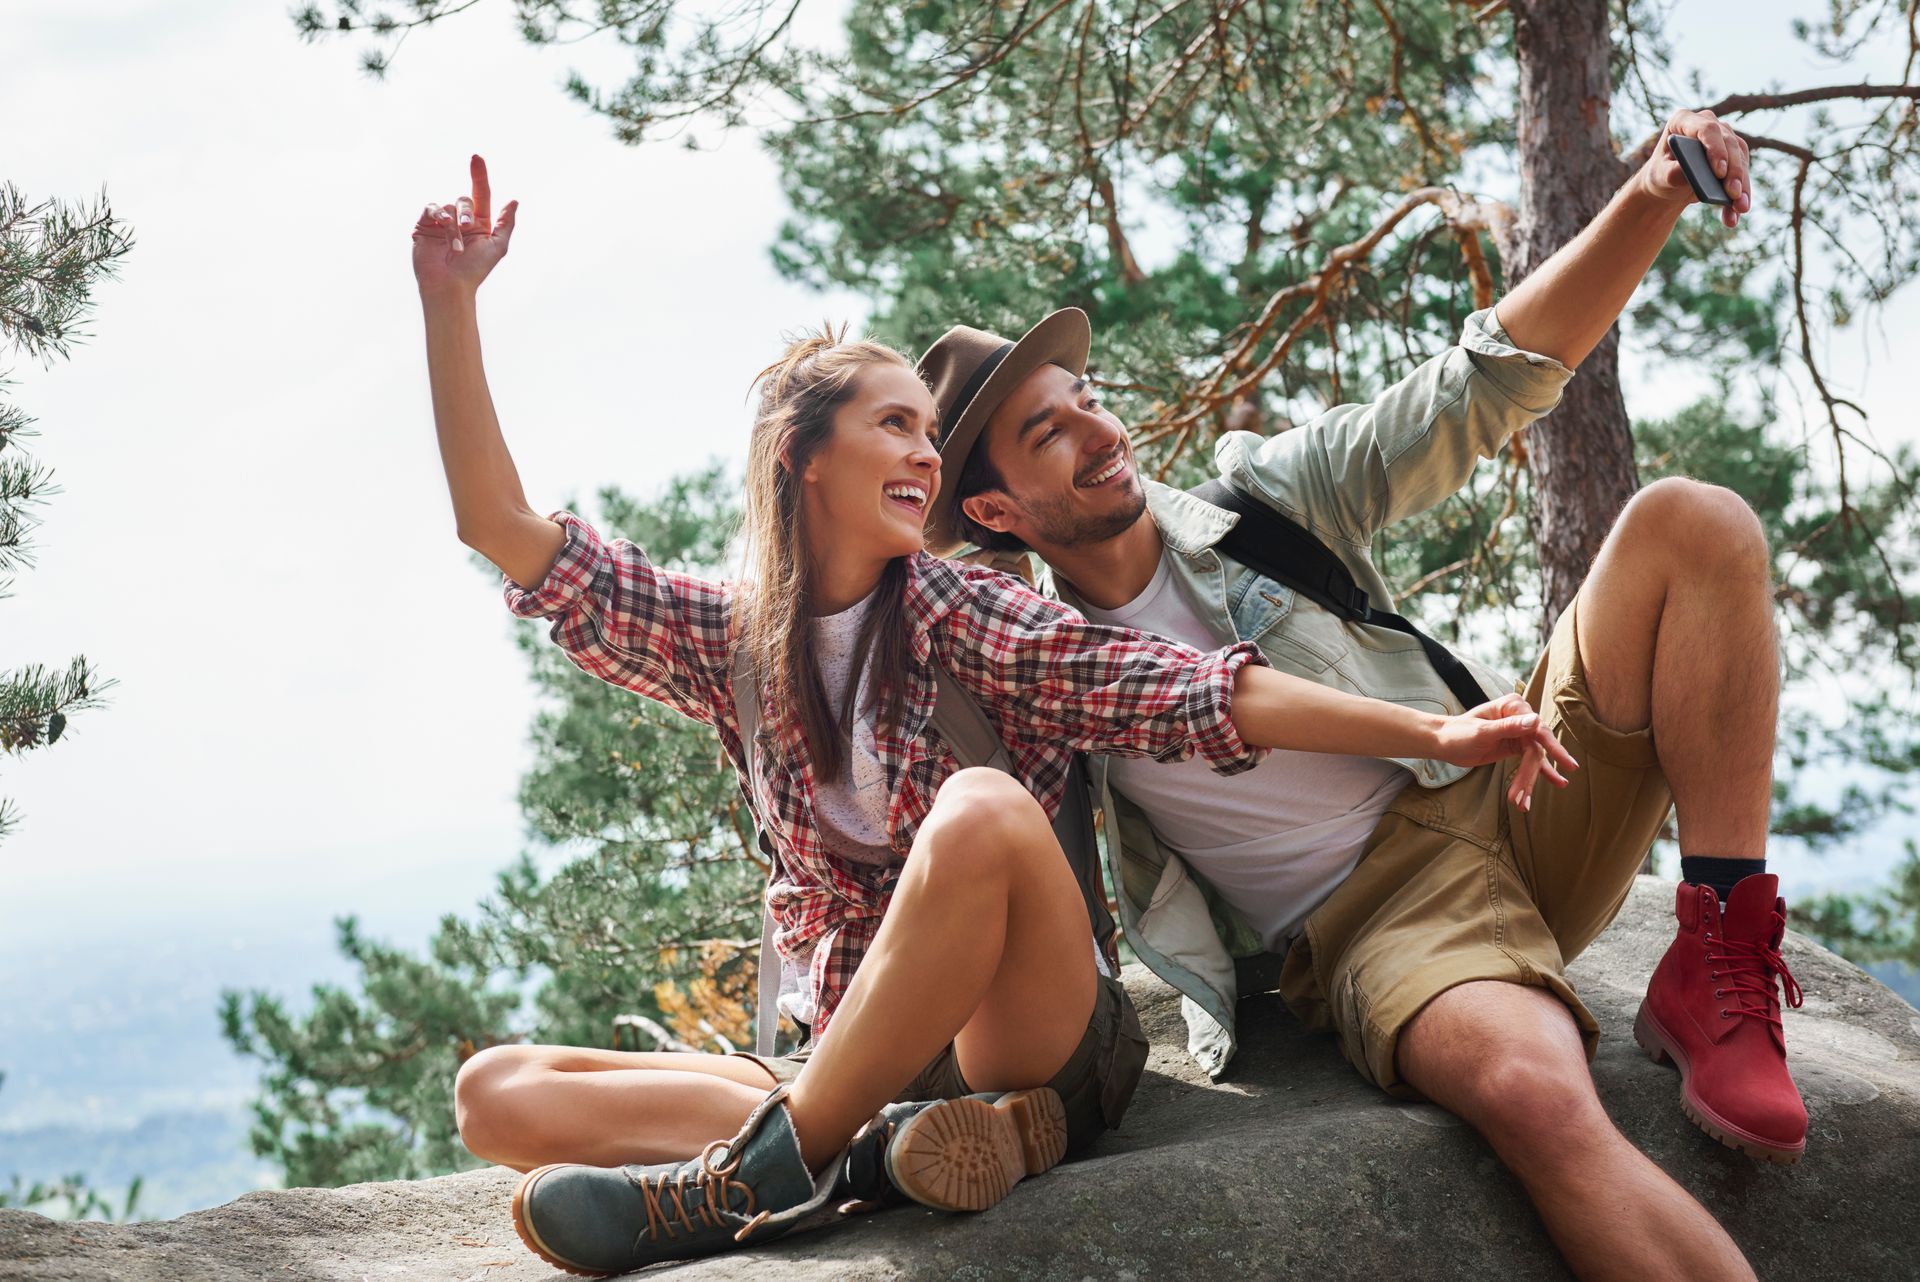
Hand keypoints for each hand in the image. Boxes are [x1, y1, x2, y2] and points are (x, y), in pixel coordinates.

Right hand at [412, 154, 517, 297]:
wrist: (450, 285)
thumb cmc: (476, 269)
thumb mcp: (498, 246)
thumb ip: (506, 223)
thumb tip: (514, 201)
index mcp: (479, 224)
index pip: (480, 193)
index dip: (479, 175)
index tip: (476, 157)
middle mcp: (460, 221)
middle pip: (465, 199)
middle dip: (468, 211)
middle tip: (469, 227)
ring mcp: (441, 223)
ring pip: (448, 206)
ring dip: (453, 225)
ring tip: (456, 246)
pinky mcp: (424, 226)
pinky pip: (432, 208)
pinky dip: (438, 215)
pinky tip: (443, 226)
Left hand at [1430, 694, 1577, 810]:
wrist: (1442, 742)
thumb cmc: (1457, 733)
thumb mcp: (1481, 732)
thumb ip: (1508, 727)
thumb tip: (1535, 720)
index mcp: (1513, 706)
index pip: (1537, 730)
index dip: (1552, 748)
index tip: (1566, 763)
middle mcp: (1520, 717)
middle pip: (1536, 749)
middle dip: (1527, 776)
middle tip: (1521, 798)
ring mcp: (1519, 732)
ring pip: (1534, 759)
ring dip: (1529, 782)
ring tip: (1524, 804)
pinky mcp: (1516, 746)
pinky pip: (1531, 761)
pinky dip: (1538, 775)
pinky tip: (1557, 782)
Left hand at [1639, 108, 1752, 229]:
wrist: (1668, 185)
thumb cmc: (1661, 175)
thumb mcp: (1661, 176)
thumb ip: (1673, 173)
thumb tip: (1688, 174)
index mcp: (1683, 120)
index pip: (1706, 129)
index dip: (1716, 149)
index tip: (1719, 171)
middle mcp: (1707, 123)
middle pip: (1729, 144)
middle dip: (1733, 172)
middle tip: (1732, 194)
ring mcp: (1723, 136)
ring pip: (1741, 157)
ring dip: (1742, 185)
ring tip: (1740, 208)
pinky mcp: (1734, 153)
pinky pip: (1743, 171)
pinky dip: (1741, 193)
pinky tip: (1737, 214)